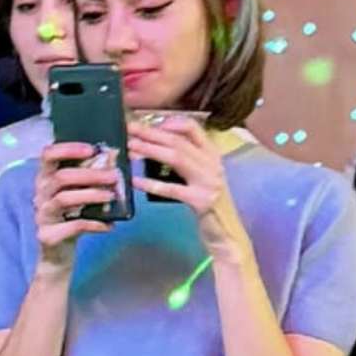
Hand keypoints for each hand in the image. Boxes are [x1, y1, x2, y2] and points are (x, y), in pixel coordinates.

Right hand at [34, 139, 121, 263]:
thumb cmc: (71, 217)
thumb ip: (89, 178)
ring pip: (64, 199)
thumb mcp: (78, 194)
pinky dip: (94, 224)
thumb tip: (113, 159)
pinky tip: (109, 226)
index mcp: (45, 178)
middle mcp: (40, 194)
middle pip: (61, 177)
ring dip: (91, 195)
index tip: (91, 149)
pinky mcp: (47, 235)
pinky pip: (73, 226)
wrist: (58, 253)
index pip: (48, 155)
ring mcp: (42, 214)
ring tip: (111, 196)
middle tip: (113, 176)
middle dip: (90, 174)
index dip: (68, 149)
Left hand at [126, 112, 248, 259]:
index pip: (193, 128)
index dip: (170, 122)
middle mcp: (213, 164)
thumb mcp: (201, 177)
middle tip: (129, 129)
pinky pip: (172, 189)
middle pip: (178, 141)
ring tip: (130, 148)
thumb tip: (153, 146)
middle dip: (151, 133)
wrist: (226, 233)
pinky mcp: (201, 201)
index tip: (148, 122)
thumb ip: (186, 161)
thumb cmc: (208, 203)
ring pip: (176, 157)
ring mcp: (209, 182)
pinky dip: (152, 184)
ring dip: (150, 150)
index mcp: (212, 155)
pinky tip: (135, 181)